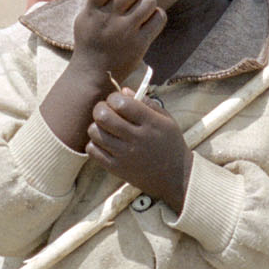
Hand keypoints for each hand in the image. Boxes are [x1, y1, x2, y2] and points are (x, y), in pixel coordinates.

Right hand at [72, 0, 165, 84]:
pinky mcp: (141, 43)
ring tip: (142, 9)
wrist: (93, 74)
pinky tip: (148, 21)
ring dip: (148, 1)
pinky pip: (159, 17)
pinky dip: (156, 16)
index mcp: (94, 10)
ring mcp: (126, 32)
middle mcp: (110, 19)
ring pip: (149, 0)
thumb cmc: (90, 41)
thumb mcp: (85, 17)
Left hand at [87, 88, 188, 207]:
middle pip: (103, 116)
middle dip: (100, 109)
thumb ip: (146, 102)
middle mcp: (136, 139)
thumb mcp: (166, 120)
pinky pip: (93, 151)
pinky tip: (105, 143)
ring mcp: (125, 155)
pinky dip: (94, 144)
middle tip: (106, 111)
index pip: (121, 103)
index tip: (117, 101)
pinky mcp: (116, 169)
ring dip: (96, 126)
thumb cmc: (170, 144)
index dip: (114, 98)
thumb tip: (123, 90)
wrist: (175, 177)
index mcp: (150, 123)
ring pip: (94, 132)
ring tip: (106, 129)